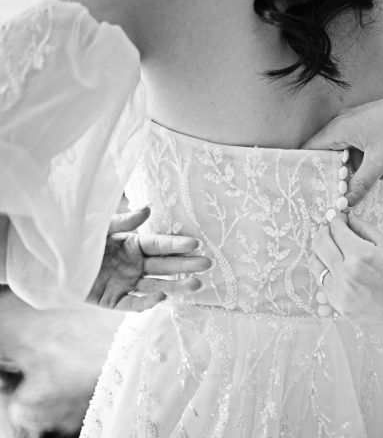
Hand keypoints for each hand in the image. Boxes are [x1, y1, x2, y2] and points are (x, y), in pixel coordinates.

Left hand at [86, 207, 210, 311]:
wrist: (45, 262)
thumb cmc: (74, 239)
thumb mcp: (99, 226)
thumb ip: (124, 221)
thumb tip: (149, 208)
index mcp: (133, 244)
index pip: (160, 245)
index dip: (177, 245)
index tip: (197, 243)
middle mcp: (133, 264)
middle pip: (165, 265)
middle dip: (186, 265)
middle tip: (207, 264)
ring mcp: (125, 283)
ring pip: (156, 284)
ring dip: (176, 285)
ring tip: (196, 285)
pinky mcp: (113, 300)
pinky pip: (133, 303)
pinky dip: (147, 302)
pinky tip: (162, 296)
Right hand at [302, 90, 382, 206]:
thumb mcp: (380, 162)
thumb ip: (360, 184)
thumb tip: (345, 203)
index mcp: (338, 128)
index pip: (310, 151)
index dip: (310, 171)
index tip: (315, 190)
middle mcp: (344, 123)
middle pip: (336, 159)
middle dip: (355, 176)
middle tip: (370, 184)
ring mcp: (359, 124)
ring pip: (356, 157)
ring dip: (374, 170)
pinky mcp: (373, 127)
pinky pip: (368, 151)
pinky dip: (382, 161)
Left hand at [309, 214, 382, 333]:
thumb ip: (367, 229)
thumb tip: (350, 219)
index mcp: (361, 255)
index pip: (337, 230)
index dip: (337, 220)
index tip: (341, 218)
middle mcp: (346, 274)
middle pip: (320, 244)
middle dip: (325, 232)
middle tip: (333, 230)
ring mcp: (341, 294)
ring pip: (316, 265)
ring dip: (321, 252)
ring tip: (332, 249)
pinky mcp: (342, 308)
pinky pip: (324, 285)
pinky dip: (327, 273)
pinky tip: (338, 269)